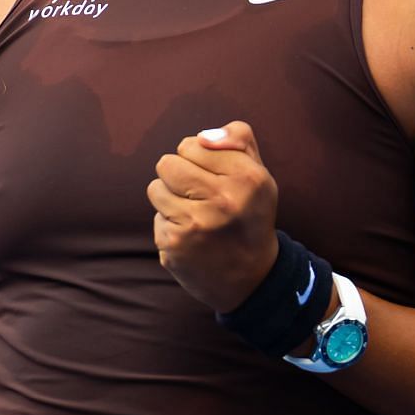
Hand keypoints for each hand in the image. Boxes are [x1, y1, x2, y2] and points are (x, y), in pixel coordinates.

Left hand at [148, 121, 280, 312]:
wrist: (252, 279)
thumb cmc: (249, 216)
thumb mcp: (258, 175)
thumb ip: (237, 140)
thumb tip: (204, 136)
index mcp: (247, 178)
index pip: (192, 144)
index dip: (198, 158)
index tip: (214, 176)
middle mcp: (223, 200)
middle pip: (167, 163)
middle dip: (178, 175)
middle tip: (198, 194)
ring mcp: (196, 224)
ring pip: (155, 189)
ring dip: (170, 199)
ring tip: (194, 214)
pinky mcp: (174, 245)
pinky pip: (157, 218)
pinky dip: (170, 226)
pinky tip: (192, 237)